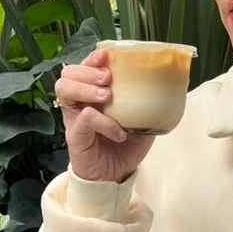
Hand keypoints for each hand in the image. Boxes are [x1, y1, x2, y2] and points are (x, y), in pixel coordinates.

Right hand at [54, 49, 155, 182]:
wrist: (114, 176)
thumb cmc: (123, 148)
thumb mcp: (141, 122)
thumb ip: (147, 105)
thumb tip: (168, 89)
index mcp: (92, 94)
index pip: (83, 67)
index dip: (91, 58)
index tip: (106, 55)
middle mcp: (79, 103)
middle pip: (68, 74)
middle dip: (88, 70)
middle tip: (108, 78)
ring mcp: (75, 118)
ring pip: (65, 89)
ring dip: (86, 88)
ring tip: (107, 96)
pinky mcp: (75, 136)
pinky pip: (83, 120)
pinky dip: (103, 121)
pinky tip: (119, 131)